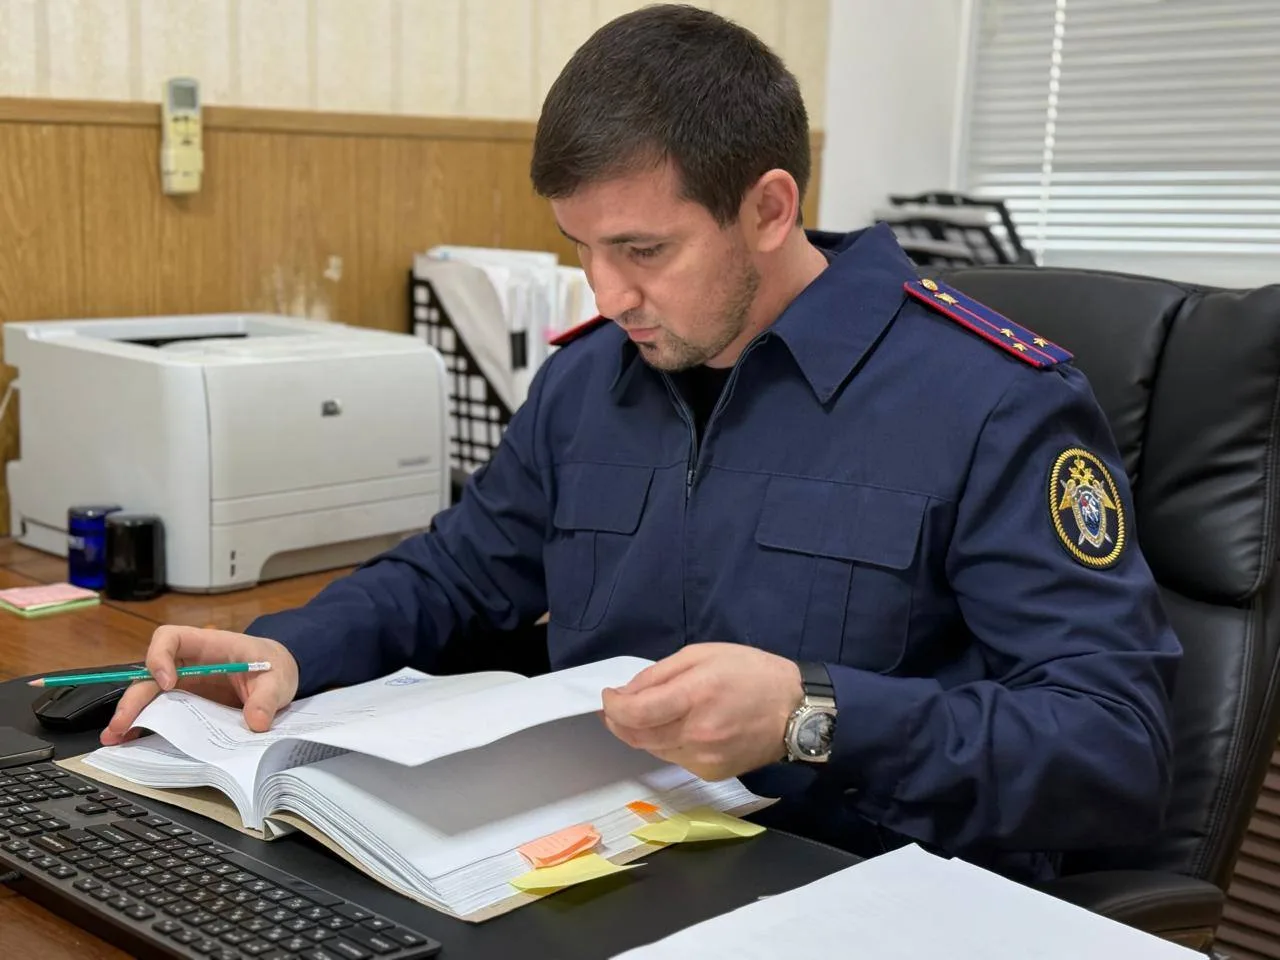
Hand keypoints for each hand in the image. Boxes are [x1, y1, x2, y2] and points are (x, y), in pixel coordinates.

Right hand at [99, 626, 299, 745]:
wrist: (277, 677)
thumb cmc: (273, 667)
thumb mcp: (277, 679)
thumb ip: (267, 698)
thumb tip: (256, 722)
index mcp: (209, 645)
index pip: (170, 637)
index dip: (161, 656)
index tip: (168, 683)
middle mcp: (189, 664)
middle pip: (150, 673)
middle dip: (134, 697)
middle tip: (122, 723)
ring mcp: (184, 685)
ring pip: (149, 696)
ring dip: (131, 715)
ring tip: (114, 738)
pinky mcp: (186, 705)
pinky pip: (161, 713)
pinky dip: (144, 726)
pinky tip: (129, 741)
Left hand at [601, 643, 803, 780]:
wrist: (795, 711)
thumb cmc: (751, 673)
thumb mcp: (704, 654)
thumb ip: (661, 673)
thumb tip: (628, 693)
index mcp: (695, 696)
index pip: (637, 713)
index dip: (613, 706)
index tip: (609, 697)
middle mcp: (696, 733)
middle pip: (638, 736)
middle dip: (618, 722)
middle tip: (615, 708)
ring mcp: (704, 758)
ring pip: (653, 749)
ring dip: (641, 733)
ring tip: (645, 714)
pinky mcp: (711, 773)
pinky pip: (675, 758)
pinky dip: (665, 744)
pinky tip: (675, 728)